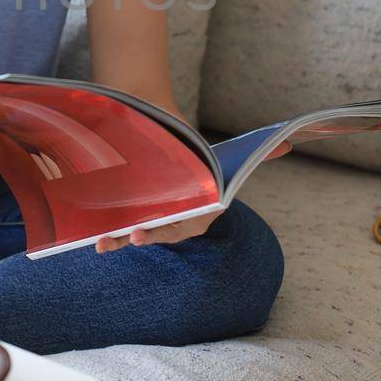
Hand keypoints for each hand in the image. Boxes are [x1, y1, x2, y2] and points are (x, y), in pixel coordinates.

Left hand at [91, 139, 291, 252]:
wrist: (161, 138)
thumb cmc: (194, 152)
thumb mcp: (222, 154)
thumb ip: (257, 152)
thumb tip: (288, 143)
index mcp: (200, 207)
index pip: (191, 222)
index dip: (177, 226)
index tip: (164, 227)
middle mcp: (176, 218)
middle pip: (163, 231)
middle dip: (149, 235)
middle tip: (135, 236)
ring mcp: (152, 218)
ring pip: (137, 234)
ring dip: (120, 241)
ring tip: (103, 243)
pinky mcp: (130, 215)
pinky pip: (120, 230)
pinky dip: (109, 235)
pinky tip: (93, 238)